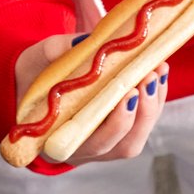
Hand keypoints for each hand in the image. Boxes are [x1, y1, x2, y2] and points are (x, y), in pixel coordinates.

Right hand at [13, 33, 167, 162]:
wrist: (35, 82)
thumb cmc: (34, 74)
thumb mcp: (36, 58)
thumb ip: (56, 51)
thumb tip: (86, 42)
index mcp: (56, 141)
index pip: (90, 144)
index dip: (115, 125)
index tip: (129, 93)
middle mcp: (83, 151)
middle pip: (122, 145)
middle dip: (142, 112)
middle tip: (149, 75)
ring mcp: (103, 146)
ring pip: (135, 139)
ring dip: (152, 106)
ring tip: (157, 70)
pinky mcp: (118, 135)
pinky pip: (141, 126)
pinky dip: (154, 100)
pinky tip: (159, 72)